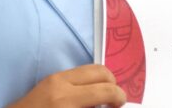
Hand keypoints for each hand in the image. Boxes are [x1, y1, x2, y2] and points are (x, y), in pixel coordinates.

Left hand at [6, 65, 125, 107]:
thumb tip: (109, 106)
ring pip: (89, 68)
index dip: (119, 96)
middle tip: (114, 100)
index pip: (105, 90)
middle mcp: (61, 83)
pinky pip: (77, 72)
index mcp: (66, 100)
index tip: (121, 104)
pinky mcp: (49, 78)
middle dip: (113, 84)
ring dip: (101, 81)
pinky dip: (88, 81)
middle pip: (100, 71)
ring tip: (101, 98)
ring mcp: (54, 77)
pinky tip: (86, 96)